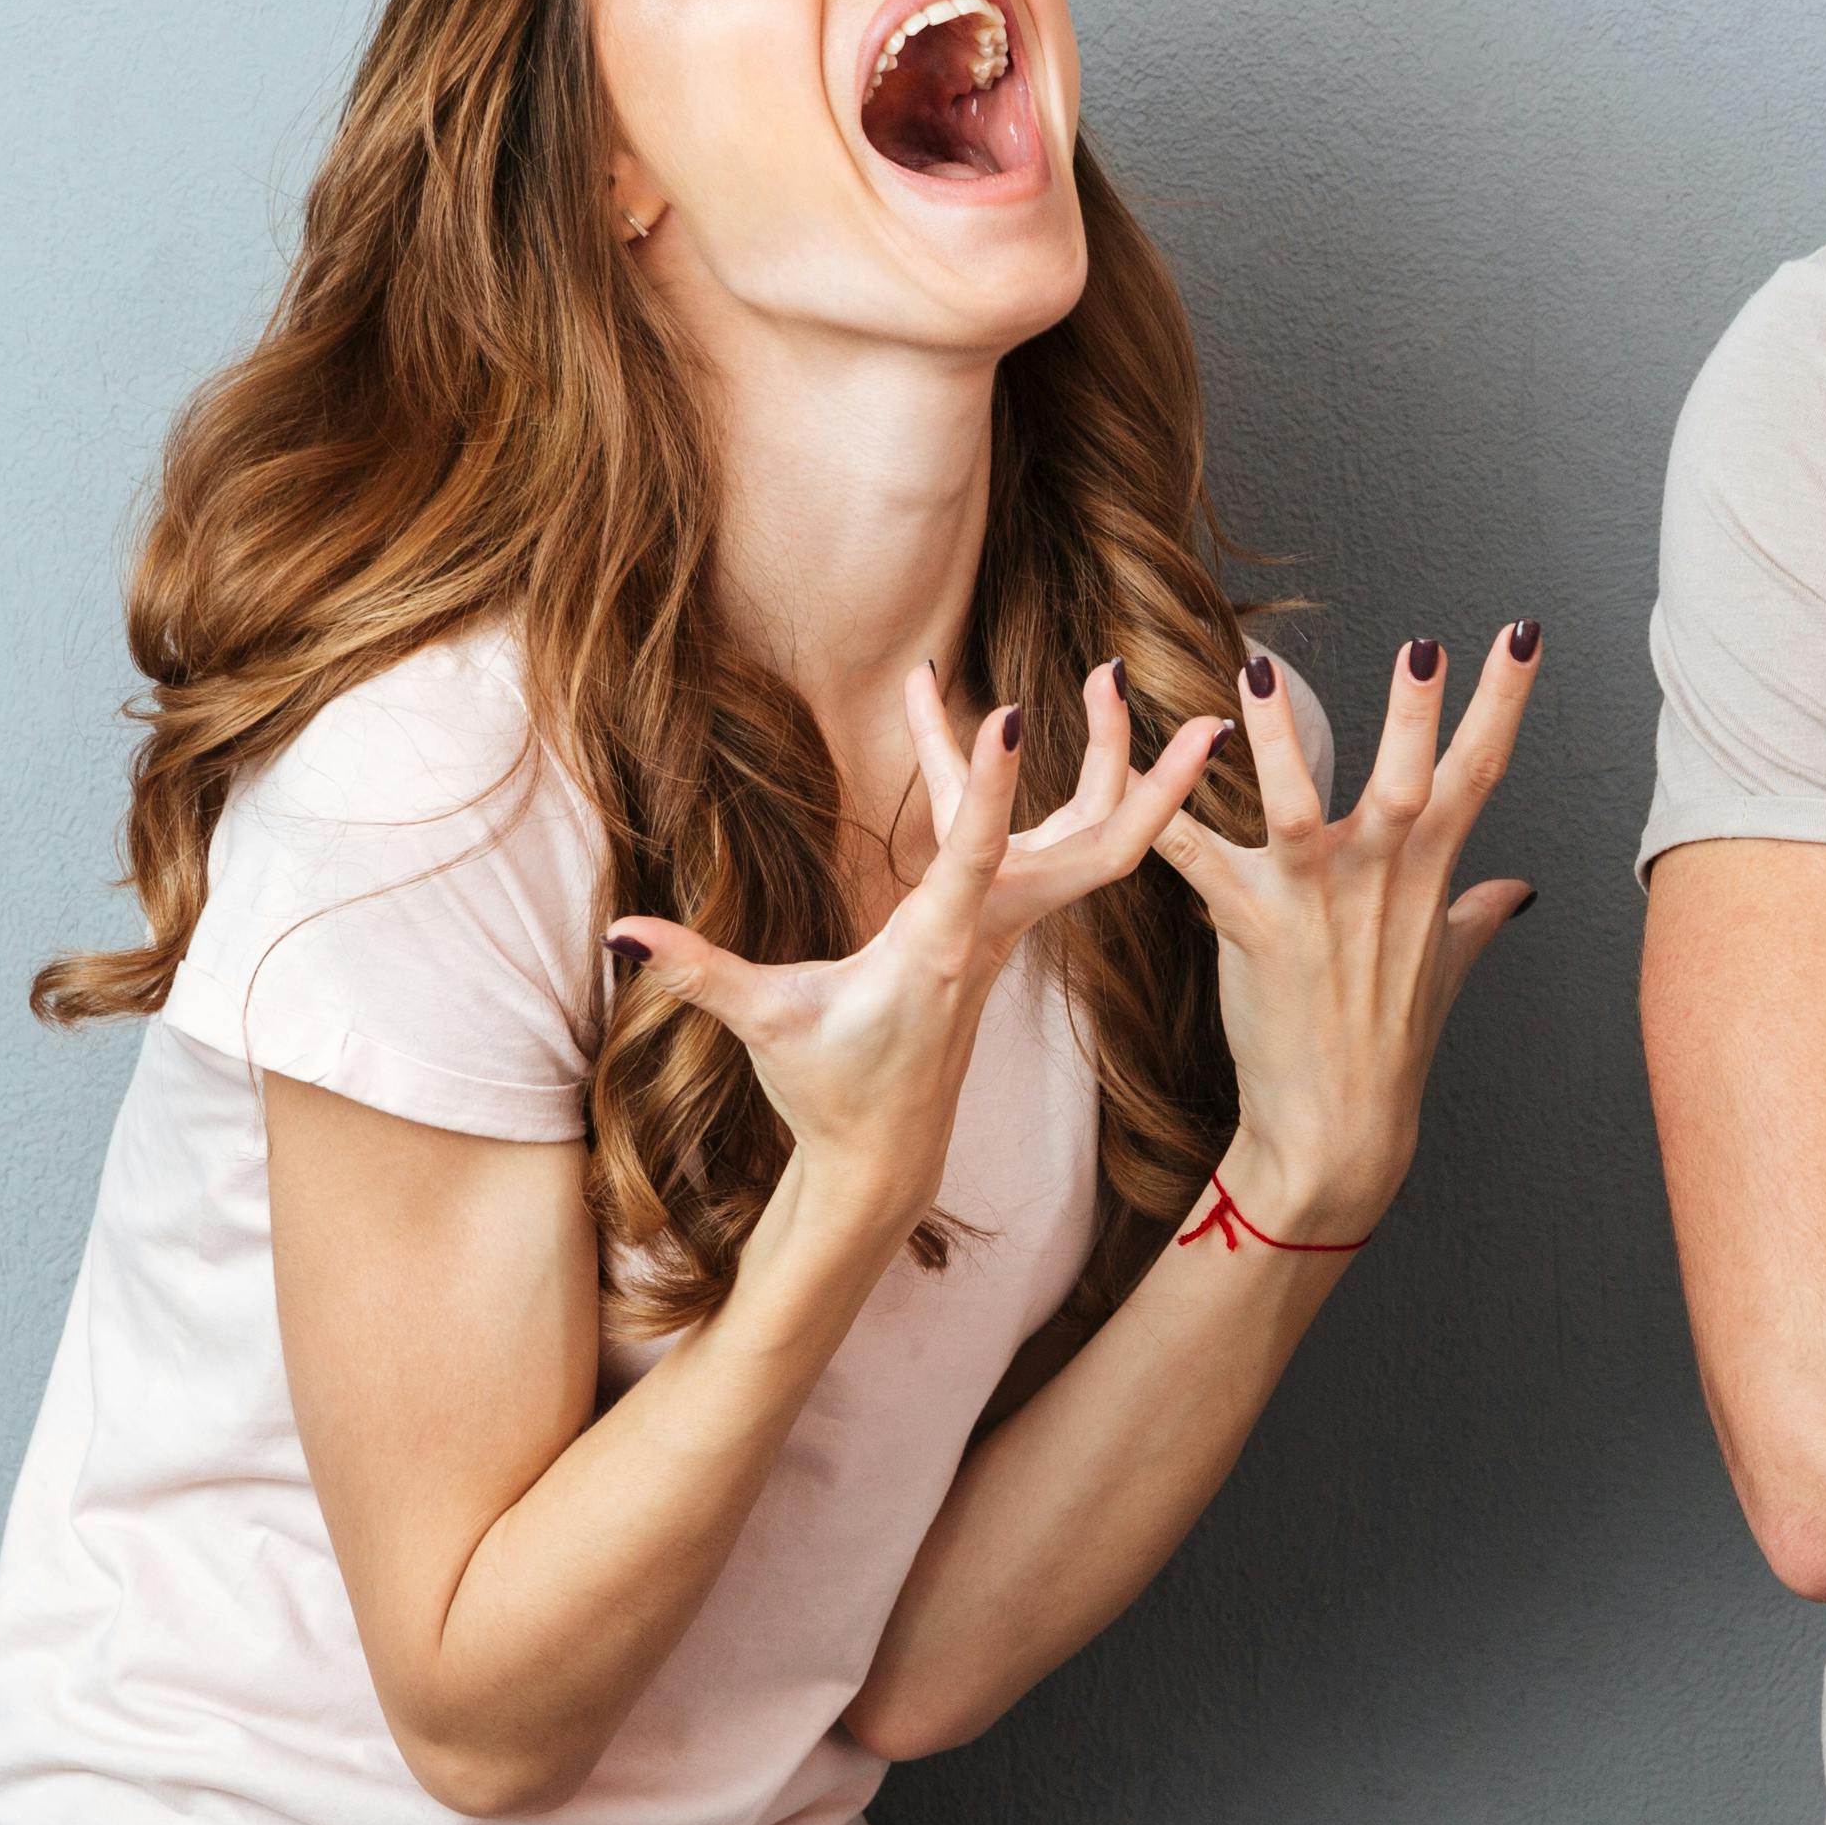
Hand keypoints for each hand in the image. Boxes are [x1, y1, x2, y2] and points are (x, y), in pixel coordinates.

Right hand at [604, 664, 1225, 1254]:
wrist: (884, 1153)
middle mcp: (990, 930)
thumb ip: (698, 973)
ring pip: (1080, 834)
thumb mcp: (762, 1027)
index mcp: (939, 947)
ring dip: (1106, 759)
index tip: (1016, 713)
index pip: (976, 856)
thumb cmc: (827, 1090)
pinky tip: (978, 712)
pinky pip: (1031, 838)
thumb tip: (622, 933)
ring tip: (1108, 671)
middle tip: (1203, 711)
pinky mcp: (994, 922)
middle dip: (1148, 779)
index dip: (994, 787)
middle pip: (1097, 847)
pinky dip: (1024, 779)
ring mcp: (1003, 926)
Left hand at [1149, 626, 1544, 1242]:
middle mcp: (1379, 879)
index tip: (1524, 632)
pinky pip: (1195, 859)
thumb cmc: (1391, 1044)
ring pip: (1295, 805)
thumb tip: (1520, 889)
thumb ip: (1477, 913)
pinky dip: (1161, 816)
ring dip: (1275, 739)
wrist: (1339, 1128)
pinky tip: (1130, 765)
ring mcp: (1314, 903)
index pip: (1482, 768)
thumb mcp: (1445, 969)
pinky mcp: (1249, 928)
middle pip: (1409, 782)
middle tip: (1426, 643)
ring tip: (1257, 671)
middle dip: (1418, 713)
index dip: (1505, 698)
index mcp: (1430, 873)